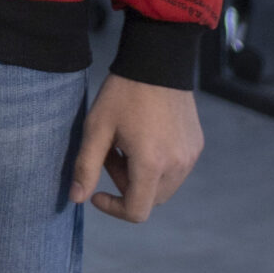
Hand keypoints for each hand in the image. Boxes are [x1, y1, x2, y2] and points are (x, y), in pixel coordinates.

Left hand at [70, 75, 202, 221]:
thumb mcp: (96, 127)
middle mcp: (177, 165)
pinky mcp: (196, 145)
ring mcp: (190, 156)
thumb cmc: (123, 93)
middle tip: (110, 153)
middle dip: (126, 185)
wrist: (157, 61)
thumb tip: (77, 198)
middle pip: (150, 199)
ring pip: (163, 186)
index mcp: (151, 163)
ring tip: (127, 143)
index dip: (113, 208)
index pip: (136, 211)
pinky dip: (159, 164)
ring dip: (142, 176)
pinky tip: (145, 136)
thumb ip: (86, 166)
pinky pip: (176, 169)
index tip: (97, 192)